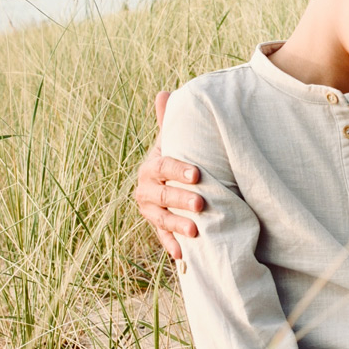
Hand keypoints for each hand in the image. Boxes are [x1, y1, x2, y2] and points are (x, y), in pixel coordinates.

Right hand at [134, 91, 202, 259]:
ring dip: (177, 226)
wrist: (170, 184)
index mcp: (151, 166)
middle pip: (162, 195)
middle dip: (181, 199)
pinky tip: (184, 255)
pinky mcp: (157, 228)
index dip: (179, 170)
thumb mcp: (174, 142)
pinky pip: (162, 239)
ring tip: (196, 231)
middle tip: (202, 204)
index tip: (198, 174)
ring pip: (161, 218)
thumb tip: (165, 92)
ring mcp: (151, 211)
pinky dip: (171, 247)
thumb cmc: (177, 159)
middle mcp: (146, 189)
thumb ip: (170, 122)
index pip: (164, 166)